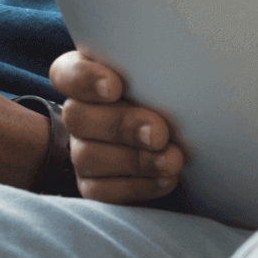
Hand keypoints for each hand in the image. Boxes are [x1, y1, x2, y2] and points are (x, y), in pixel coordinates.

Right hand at [51, 50, 184, 202]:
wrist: (191, 134)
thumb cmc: (178, 90)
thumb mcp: (171, 73)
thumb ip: (162, 66)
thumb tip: (183, 66)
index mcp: (92, 73)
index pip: (66, 72)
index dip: (83, 79)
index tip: (115, 87)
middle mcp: (81, 111)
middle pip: (77, 117)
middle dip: (121, 126)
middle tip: (160, 133)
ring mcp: (83, 149)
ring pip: (88, 156)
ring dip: (135, 160)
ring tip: (173, 160)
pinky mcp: (93, 183)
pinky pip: (102, 191)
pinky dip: (138, 186)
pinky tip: (166, 179)